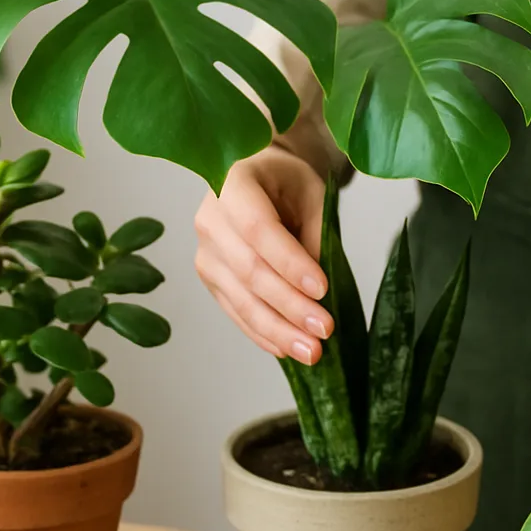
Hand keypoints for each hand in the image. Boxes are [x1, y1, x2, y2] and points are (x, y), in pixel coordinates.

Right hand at [194, 147, 332, 363]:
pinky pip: (237, 312)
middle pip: (250, 272)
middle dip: (290, 306)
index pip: (259, 230)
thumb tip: (318, 290)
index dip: (290, 263)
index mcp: (232, 185)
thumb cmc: (288, 182)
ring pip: (242, 299)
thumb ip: (316, 233)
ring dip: (278, 330)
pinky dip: (263, 333)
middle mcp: (210, 220)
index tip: (322, 289)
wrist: (258, 179)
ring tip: (311, 351)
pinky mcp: (211, 280)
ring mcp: (206, 254)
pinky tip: (286, 350)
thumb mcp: (312, 192)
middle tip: (324, 330)